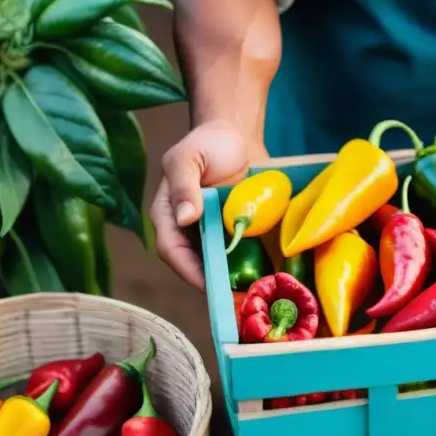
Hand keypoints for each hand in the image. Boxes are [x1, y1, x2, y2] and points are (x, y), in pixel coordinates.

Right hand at [152, 121, 268, 289]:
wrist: (236, 134)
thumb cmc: (208, 142)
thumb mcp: (188, 157)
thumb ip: (184, 185)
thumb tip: (184, 218)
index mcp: (167, 213)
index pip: (170, 249)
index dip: (188, 270)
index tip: (209, 285)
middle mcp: (187, 229)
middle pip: (194, 264)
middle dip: (213, 284)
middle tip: (237, 300)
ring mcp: (210, 232)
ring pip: (216, 264)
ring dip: (232, 280)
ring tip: (255, 295)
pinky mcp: (232, 231)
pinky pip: (237, 254)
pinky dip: (249, 266)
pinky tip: (269, 276)